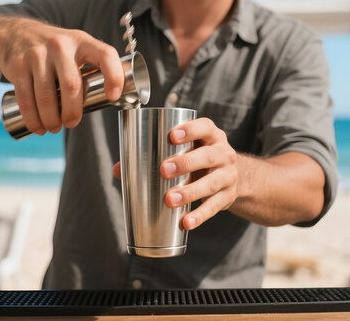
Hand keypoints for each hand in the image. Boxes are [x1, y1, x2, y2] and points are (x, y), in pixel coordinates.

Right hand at [0, 19, 123, 134]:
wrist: (17, 33)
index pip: (105, 55)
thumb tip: (114, 99)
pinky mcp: (18, 65)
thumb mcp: (78, 48)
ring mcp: (37, 54)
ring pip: (46, 96)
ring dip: (51, 119)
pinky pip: (26, 98)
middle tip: (71, 123)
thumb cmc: (57, 49)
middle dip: (72, 112)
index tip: (113, 96)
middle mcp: (60, 45)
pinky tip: (38, 127)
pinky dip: (32, 118)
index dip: (114, 76)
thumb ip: (93, 67)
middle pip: (72, 85)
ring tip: (54, 128)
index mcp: (83, 41)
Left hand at [112, 118, 237, 229]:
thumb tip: (118, 169)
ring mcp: (228, 175)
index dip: (190, 129)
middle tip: (164, 170)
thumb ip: (153, 156)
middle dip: (186, 163)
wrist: (231, 177)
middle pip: (207, 156)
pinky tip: (186, 222)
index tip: (171, 136)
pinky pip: (214, 206)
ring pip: (211, 183)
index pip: (204, 127)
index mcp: (211, 135)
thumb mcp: (185, 151)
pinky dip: (200, 215)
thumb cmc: (198, 159)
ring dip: (190, 192)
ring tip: (170, 200)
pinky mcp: (228, 196)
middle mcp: (224, 153)